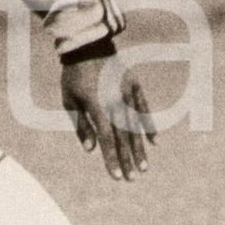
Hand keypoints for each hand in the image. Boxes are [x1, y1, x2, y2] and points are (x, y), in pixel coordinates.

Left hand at [61, 54, 155, 180]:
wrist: (87, 45)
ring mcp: (127, 93)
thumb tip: (91, 150)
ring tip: (144, 168)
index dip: (111, 159)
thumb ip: (81, 126)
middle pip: (123, 137)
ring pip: (136, 126)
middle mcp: (115, 101)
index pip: (106, 139)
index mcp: (96, 105)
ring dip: (140, 149)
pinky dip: (150, 126)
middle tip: (133, 180)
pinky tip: (155, 143)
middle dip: (127, 160)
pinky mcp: (134, 86)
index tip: (116, 176)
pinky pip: (144, 109)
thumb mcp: (69, 101)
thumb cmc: (73, 75)